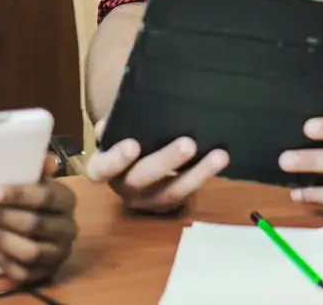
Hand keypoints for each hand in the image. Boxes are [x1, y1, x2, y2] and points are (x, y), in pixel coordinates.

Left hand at [0, 154, 76, 286]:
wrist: (46, 232)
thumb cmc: (35, 200)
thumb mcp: (37, 180)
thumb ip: (36, 168)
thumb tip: (44, 158)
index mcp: (66, 200)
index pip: (44, 197)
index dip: (16, 195)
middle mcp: (68, 229)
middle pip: (34, 224)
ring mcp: (58, 254)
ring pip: (29, 252)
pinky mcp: (45, 274)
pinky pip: (23, 272)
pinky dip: (3, 260)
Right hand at [85, 119, 228, 213]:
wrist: (134, 160)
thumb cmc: (123, 136)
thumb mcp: (114, 128)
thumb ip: (114, 123)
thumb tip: (112, 121)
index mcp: (103, 168)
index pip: (100, 169)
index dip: (114, 160)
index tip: (132, 145)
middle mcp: (124, 187)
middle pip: (141, 180)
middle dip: (166, 162)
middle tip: (188, 143)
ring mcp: (148, 198)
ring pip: (172, 191)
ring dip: (197, 174)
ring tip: (218, 156)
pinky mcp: (171, 201)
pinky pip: (189, 191)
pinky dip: (205, 175)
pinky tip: (221, 158)